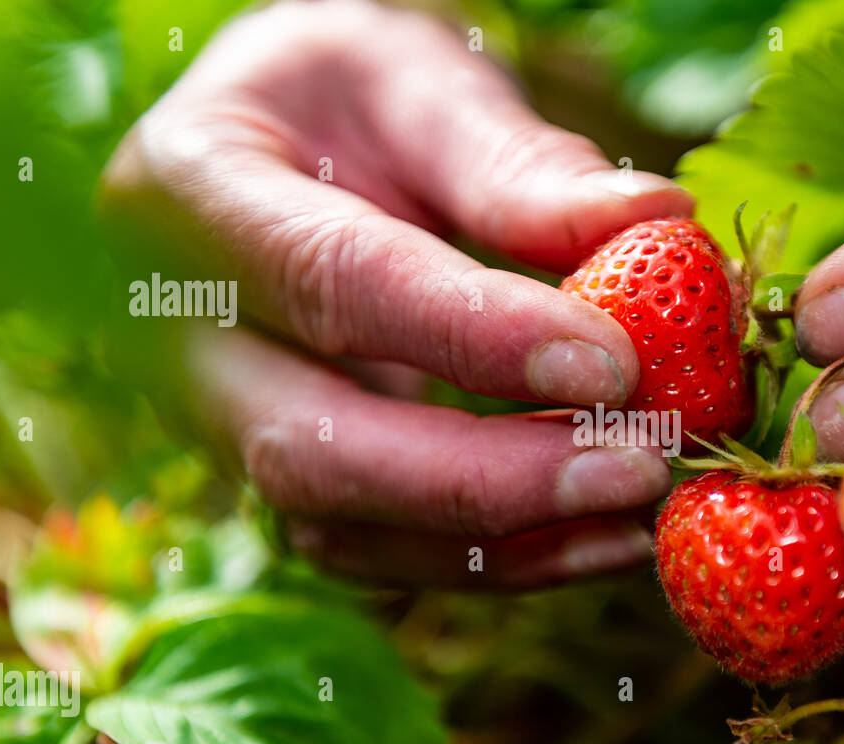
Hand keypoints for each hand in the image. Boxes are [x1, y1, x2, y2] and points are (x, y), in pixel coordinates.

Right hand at [99, 0, 691, 587]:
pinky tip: (604, 535)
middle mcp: (184, 337)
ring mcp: (229, 427)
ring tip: (644, 515)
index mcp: (192, 192)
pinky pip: (387, 549)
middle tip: (641, 469)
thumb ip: (518, 164)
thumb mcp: (421, 84)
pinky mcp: (297, 479)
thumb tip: (658, 220)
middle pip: (313, 451)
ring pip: (350, 532)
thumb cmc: (345, 99)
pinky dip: (502, 559)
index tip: (613, 365)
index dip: (473, 336)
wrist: (275, 149)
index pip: (331, 281)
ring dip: (507, 544)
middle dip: (488, 480)